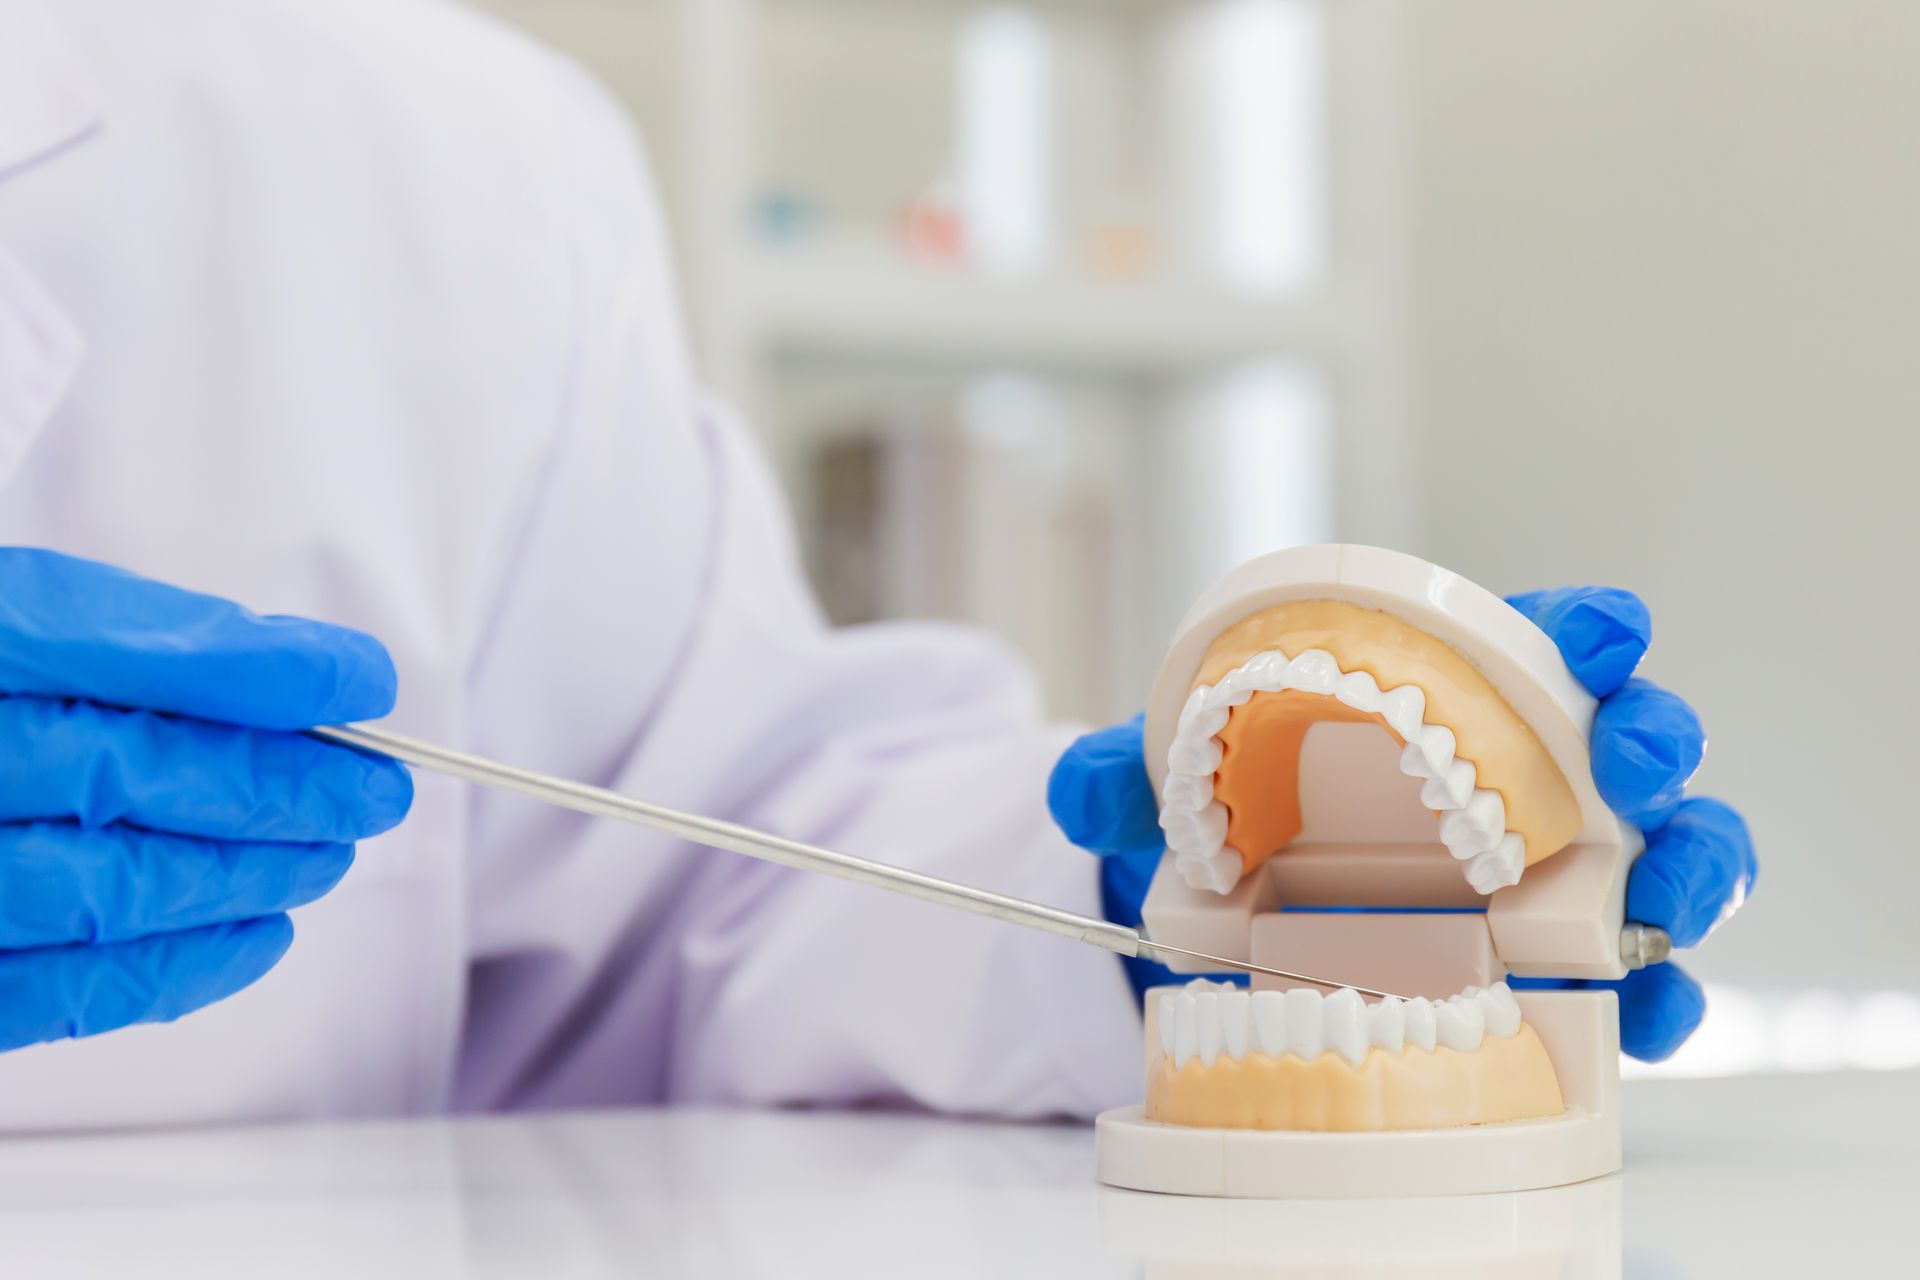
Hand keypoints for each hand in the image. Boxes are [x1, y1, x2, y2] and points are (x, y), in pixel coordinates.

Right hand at [0, 549, 412, 1051]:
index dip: (252, 670)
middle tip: (372, 785)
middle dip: (274, 781)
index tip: (358, 680)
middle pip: (122, 773)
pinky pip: (56, 989)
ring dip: (242, 874)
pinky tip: (256, 935)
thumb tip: (300, 673)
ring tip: (327, 855)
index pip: (110, 651)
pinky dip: (174, 966)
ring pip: (103, 887)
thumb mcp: (5, 623)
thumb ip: (117, 639)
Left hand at [1048, 586, 1753, 1061]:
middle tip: (1632, 760)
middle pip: (1637, 735)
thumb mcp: (1181, 788)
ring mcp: (1565, 870)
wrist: (1247, 924)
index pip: (1547, 640)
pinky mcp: (1567, 964)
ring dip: (1693, 867)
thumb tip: (1078, 788)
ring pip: (1674, 849)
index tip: (1598, 636)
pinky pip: (1641, 976)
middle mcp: (1535, 776)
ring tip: (1664, 903)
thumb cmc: (1250, 815)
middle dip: (1655, 735)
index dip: (1591, 630)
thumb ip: (1132, 775)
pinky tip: (1643, 1014)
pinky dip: (1659, 997)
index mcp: (1460, 695)